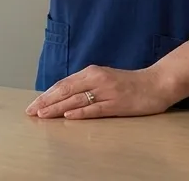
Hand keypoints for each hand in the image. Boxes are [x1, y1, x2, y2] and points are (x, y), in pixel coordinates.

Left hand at [25, 65, 177, 119]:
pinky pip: (95, 109)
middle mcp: (96, 80)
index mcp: (91, 72)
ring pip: (76, 100)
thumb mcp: (104, 78)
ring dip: (57, 108)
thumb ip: (86, 85)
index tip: (33, 104)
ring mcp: (106, 92)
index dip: (47, 94)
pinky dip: (80, 112)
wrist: (156, 83)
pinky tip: (68, 116)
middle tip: (31, 111)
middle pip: (65, 91)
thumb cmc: (129, 83)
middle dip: (46, 102)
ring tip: (42, 115)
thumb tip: (65, 95)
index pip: (63, 84)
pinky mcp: (117, 104)